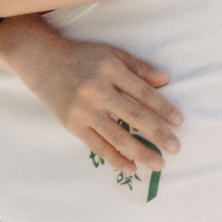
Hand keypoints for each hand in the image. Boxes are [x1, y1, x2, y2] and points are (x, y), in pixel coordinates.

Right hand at [0, 24, 180, 175]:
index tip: (179, 122)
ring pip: (117, 135)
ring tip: (158, 164)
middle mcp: (98, 90)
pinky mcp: (72, 125)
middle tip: (176, 148)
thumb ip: (139, 67)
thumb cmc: (83, 56)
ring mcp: (84, 110)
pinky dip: (115, 158)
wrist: (43, 61)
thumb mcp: (112, 53)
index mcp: (111, 70)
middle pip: (134, 116)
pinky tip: (131, 167)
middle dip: (157, 134)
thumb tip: (166, 80)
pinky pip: (97, 146)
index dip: (163, 107)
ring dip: (140, 152)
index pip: (143, 92)